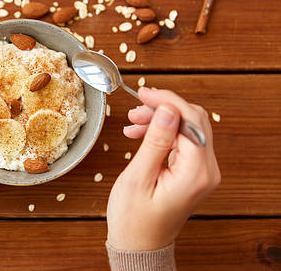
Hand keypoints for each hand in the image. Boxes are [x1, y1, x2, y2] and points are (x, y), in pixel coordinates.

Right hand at [107, 87, 220, 249]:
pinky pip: (182, 142)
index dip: (168, 101)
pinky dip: (162, 133)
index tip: (144, 93)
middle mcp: (206, 171)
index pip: (191, 121)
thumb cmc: (134, 220)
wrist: (139, 245)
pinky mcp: (193, 173)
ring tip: (133, 122)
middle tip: (136, 108)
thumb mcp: (138, 178)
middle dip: (164, 108)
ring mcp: (202, 172)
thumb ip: (156, 141)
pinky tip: (141, 134)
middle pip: (194, 121)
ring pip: (187, 128)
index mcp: (196, 173)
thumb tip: (167, 109)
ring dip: (161, 120)